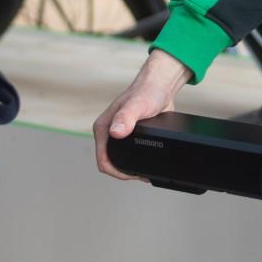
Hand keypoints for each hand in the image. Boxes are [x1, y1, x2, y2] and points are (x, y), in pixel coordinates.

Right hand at [94, 50, 191, 179]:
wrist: (159, 86)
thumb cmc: (147, 92)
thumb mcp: (138, 106)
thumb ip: (126, 118)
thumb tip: (115, 132)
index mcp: (103, 128)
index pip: (102, 161)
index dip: (116, 172)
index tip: (133, 174)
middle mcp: (107, 132)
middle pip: (109, 163)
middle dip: (123, 172)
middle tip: (141, 175)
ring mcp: (117, 134)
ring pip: (118, 160)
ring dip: (128, 168)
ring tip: (144, 172)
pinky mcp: (127, 135)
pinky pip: (126, 154)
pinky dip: (134, 161)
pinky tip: (145, 163)